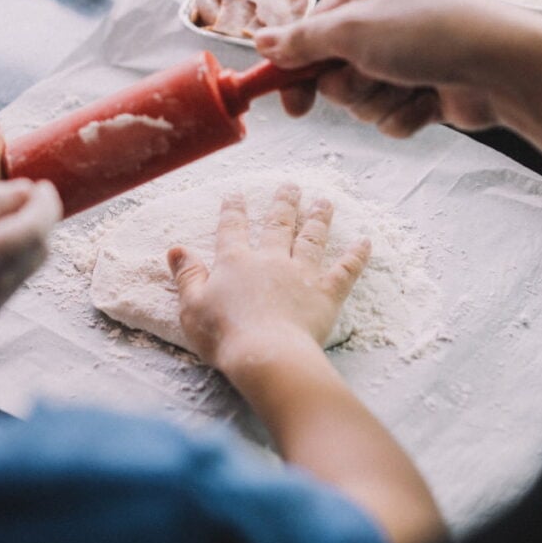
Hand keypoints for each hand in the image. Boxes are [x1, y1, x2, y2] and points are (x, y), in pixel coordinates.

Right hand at [0, 179, 60, 321]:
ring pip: (34, 262)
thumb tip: (28, 192)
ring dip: (33, 234)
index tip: (44, 185)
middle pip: (40, 248)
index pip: (33, 230)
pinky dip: (19, 251)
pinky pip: (19, 274)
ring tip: (12, 212)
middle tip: (29, 194)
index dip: (46, 205)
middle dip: (42, 218)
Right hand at [168, 184, 443, 542]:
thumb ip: (188, 276)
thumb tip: (175, 249)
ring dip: (318, 218)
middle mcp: (270, 260)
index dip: (234, 210)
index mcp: (236, 262)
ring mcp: (301, 274)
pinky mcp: (326, 293)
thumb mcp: (192, 307)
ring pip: (311, 238)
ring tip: (324, 202)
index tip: (237, 194)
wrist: (267, 356)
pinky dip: (356, 255)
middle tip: (290, 186)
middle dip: (284, 203)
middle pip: (278, 224)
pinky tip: (366, 241)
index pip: (233, 228)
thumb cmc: (224, 335)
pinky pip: (345, 270)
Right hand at [255, 0, 541, 135]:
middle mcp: (377, 28)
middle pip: (331, 77)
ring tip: (410, 85)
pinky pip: (390, 119)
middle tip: (372, 75)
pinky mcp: (421, 94)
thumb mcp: (352, 30)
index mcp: (358, 0)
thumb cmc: (429, 34)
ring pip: (361, 104)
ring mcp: (401, 63)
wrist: (499, 65)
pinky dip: (406, 116)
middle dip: (350, 88)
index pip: (306, 39)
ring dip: (381, 103)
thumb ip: (301, 42)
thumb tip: (261, 41)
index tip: (290, 101)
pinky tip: (429, 101)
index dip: (295, 72)